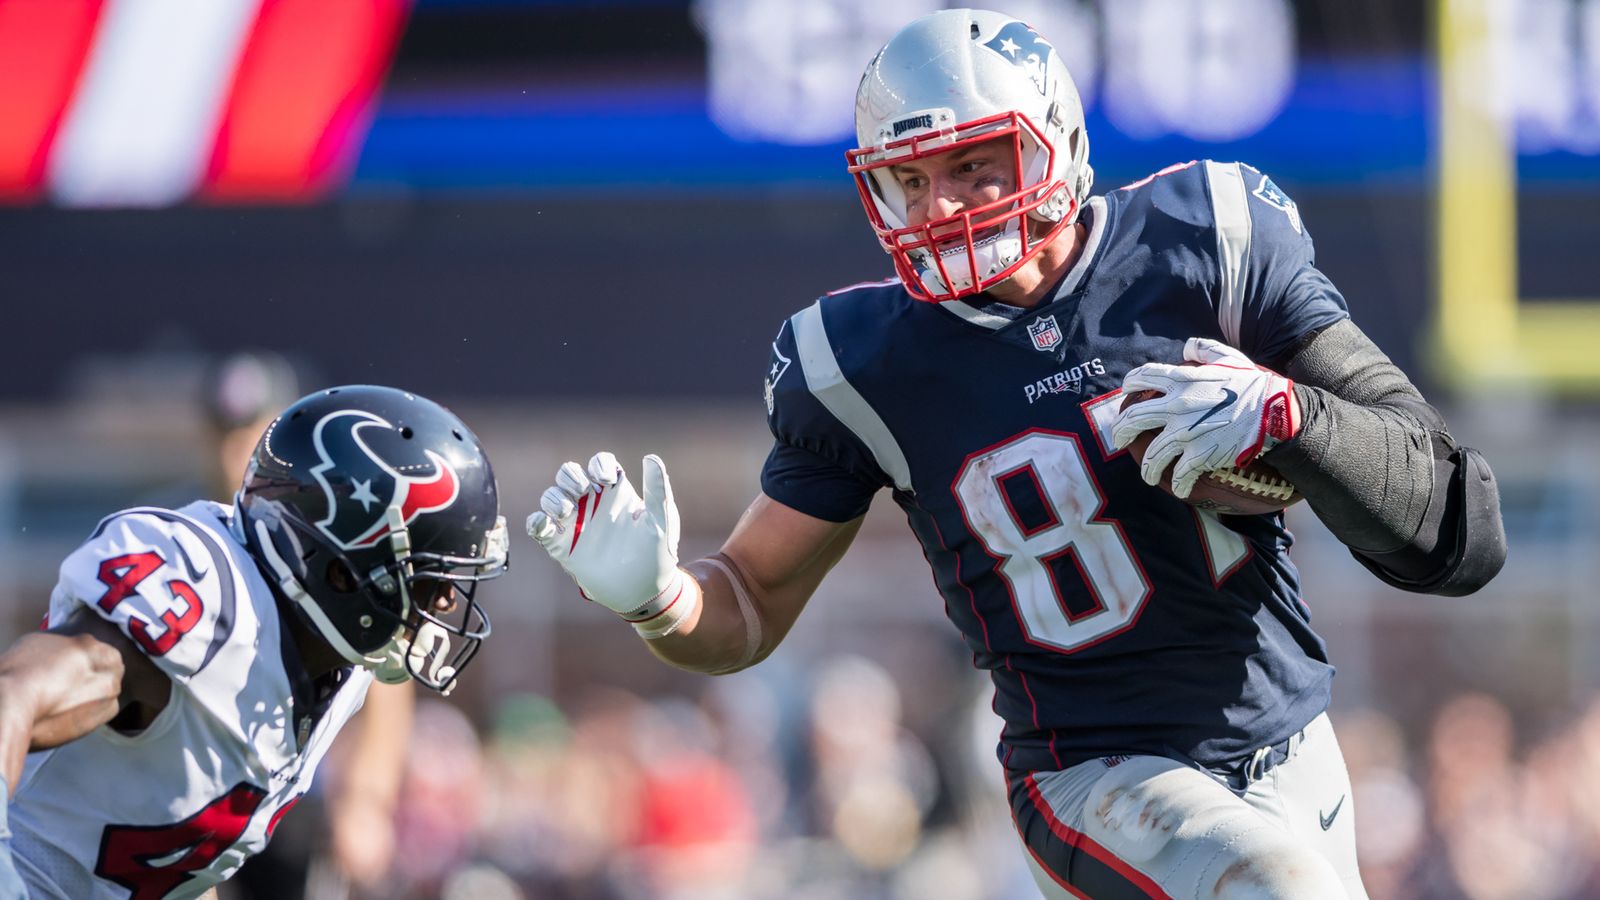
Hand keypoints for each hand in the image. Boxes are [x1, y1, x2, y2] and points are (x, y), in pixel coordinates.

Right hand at [526, 452, 684, 617]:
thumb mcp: (661, 520)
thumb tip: (650, 457)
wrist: (644, 592)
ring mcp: (576, 525)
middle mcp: (593, 505)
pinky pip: (539, 527)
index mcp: (617, 494)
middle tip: (581, 491)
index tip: (606, 479)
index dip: (598, 464)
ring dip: (553, 498)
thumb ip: (657, 489)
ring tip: (566, 512)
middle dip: (570, 476)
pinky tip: (544, 524)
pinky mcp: (562, 547)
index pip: (600, 464)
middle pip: (569, 474)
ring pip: (551, 496)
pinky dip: (535, 522)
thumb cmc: (657, 555)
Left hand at [1111, 338, 1299, 498]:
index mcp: (1182, 380)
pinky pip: (1180, 474)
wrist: (1274, 412)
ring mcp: (1186, 432)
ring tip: (1148, 476)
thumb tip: (1186, 348)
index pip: (1142, 377)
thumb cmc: (1253, 383)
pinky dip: (1178, 485)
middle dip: (1120, 432)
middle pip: (1133, 419)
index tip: (1126, 392)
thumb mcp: (1228, 357)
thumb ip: (1203, 349)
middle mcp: (1177, 406)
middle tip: (1119, 440)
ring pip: (1152, 455)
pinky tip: (1179, 489)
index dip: (1130, 383)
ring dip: (1147, 470)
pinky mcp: (1201, 455)